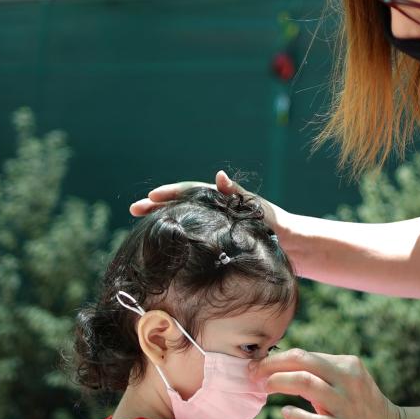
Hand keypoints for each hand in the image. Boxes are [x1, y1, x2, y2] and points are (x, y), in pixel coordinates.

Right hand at [130, 170, 279, 231]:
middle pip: (178, 202)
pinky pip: (188, 233)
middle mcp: (212, 207)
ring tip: (138, 221)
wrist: (287, 243)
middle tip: (133, 208)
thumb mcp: (256, 207)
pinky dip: (172, 233)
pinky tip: (159, 241)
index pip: (189, 191)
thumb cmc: (273, 223)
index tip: (151, 196)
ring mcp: (211, 223)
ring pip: (180, 216)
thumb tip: (218, 175)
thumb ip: (237, 193)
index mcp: (219, 197)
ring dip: (160, 218)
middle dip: (156, 204)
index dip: (170, 193)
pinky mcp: (213, 238)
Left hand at [253, 349, 405, 418]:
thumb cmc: (360, 408)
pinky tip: (284, 413)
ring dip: (279, 382)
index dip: (276, 358)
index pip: (304, 354)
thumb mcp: (347, 382)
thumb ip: (321, 373)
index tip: (257, 366)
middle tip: (252, 374)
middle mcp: (347, 381)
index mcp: (346, 365)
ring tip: (262, 388)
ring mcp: (346, 405)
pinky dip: (298, 416)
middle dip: (272, 365)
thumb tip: (280, 365)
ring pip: (307, 384)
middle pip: (303, 362)